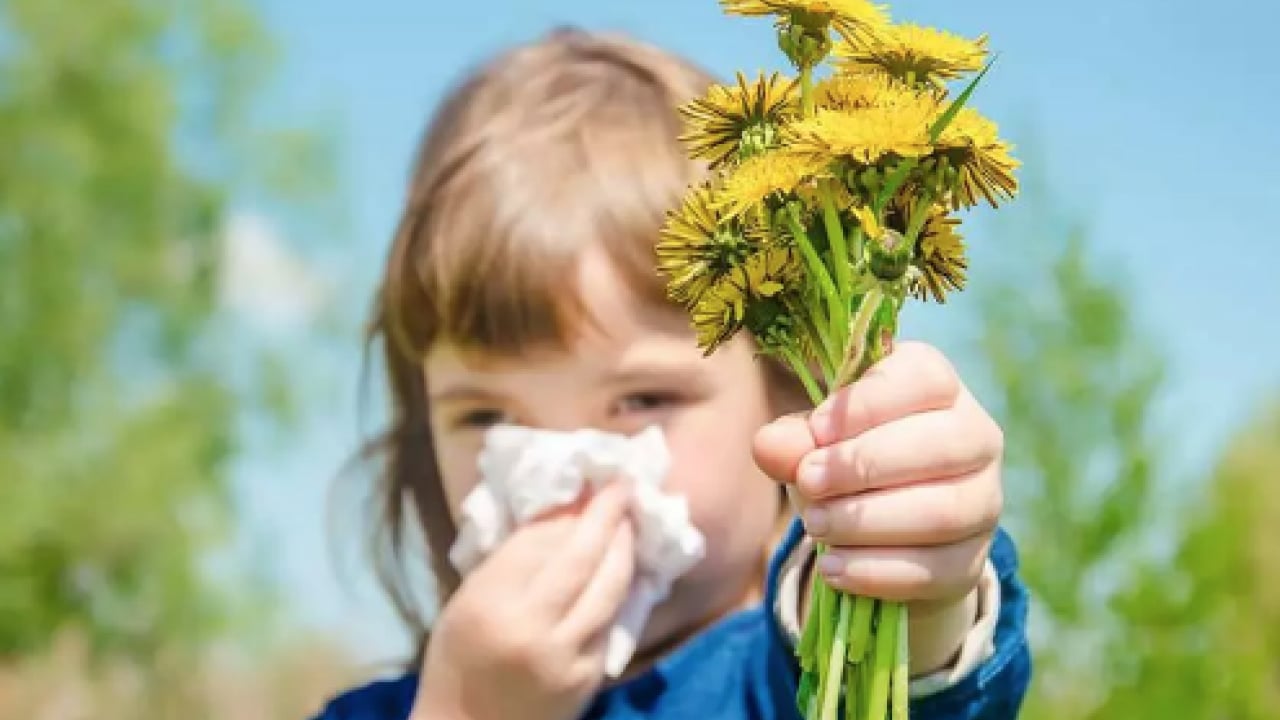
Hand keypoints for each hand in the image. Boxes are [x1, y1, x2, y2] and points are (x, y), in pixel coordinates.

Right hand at [413, 482, 635, 719]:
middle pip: (581, 557)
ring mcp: (564, 657)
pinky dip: (619, 593)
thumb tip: (564, 512)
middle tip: (624, 489)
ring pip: (609, 589)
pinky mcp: (587, 679)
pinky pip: (610, 623)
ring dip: (624, 550)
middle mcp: (530, 627)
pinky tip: (624, 572)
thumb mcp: (468, 601)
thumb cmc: (457, 659)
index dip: (573, 508)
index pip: (540, 540)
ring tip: (629, 523)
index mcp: (489, 601)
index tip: (594, 484)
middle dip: (607, 517)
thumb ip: (514, 558)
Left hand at [752, 342, 1003, 673]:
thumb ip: (793, 439)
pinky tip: (833, 566)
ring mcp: (983, 501)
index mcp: (938, 388)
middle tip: (809, 481)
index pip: (925, 378)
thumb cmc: (847, 461)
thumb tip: (768, 446)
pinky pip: (935, 569)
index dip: (870, 403)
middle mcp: (975, 438)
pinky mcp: (971, 560)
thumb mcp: (816, 442)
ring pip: (942, 512)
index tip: (819, 429)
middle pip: (941, 445)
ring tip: (815, 526)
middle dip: (864, 465)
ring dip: (868, 521)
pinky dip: (877, 571)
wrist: (879, 531)